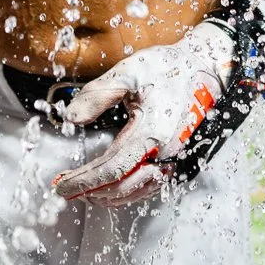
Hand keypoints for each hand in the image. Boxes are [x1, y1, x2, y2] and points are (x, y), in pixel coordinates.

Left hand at [50, 23, 232, 205]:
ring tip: (84, 193)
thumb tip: (71, 118)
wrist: (202, 67)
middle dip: (91, 192)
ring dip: (108, 196)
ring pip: (138, 190)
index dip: (84, 181)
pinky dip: (128, 192)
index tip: (62, 185)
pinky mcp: (177, 157)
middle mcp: (166, 151)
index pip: (111, 169)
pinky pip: (151, 184)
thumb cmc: (167, 68)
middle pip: (123, 186)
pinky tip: (112, 189)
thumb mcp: (127, 73)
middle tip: (65, 191)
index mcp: (152, 131)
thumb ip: (97, 95)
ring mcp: (174, 157)